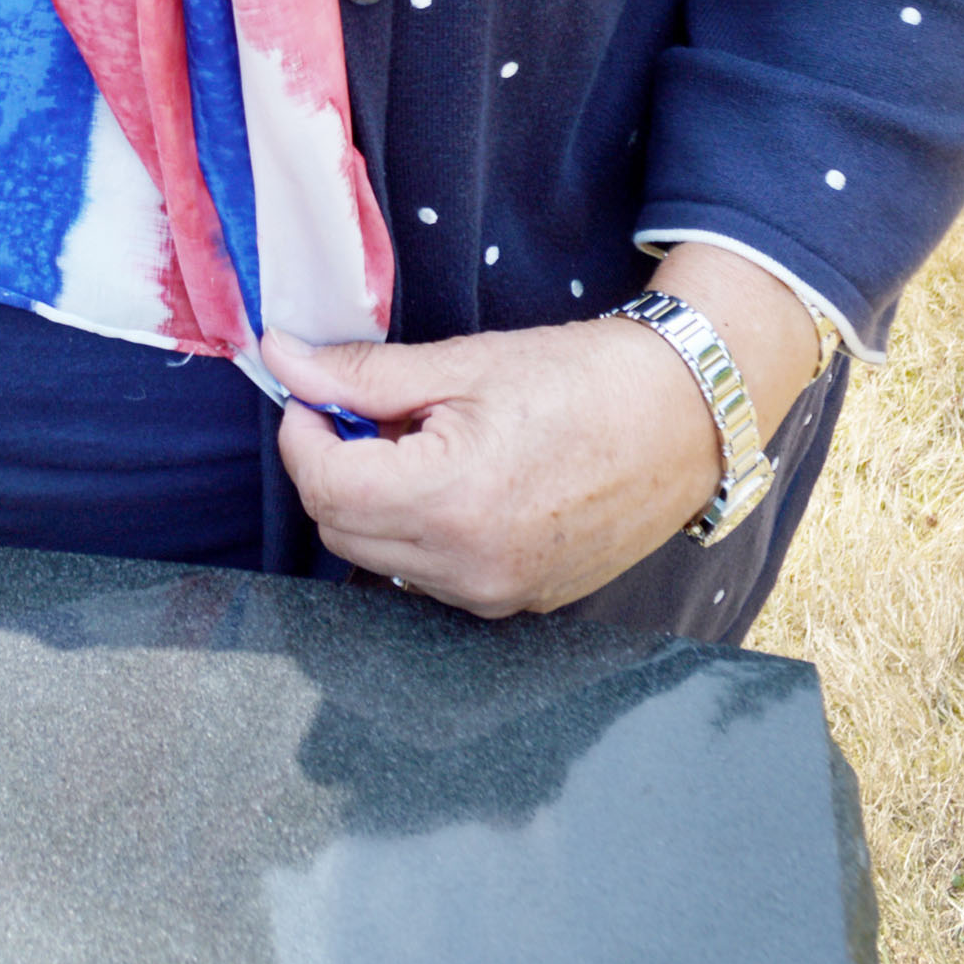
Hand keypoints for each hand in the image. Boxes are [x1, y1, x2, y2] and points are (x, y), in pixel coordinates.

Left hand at [264, 241, 823, 618]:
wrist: (683, 417)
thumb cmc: (580, 379)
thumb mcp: (462, 363)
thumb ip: (362, 373)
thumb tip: (281, 359)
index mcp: (449, 501)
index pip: (322, 485)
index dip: (303, 432)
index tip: (316, 393)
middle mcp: (468, 567)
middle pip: (340, 529)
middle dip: (335, 466)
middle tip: (371, 411)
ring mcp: (495, 595)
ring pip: (380, 559)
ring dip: (376, 502)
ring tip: (425, 444)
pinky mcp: (518, 604)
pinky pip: (430, 577)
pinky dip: (420, 531)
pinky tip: (459, 481)